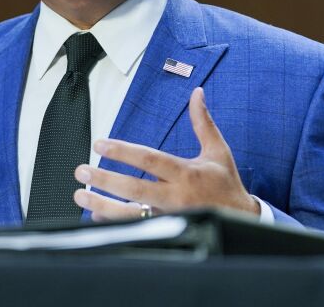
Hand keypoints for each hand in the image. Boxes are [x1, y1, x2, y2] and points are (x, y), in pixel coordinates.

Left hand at [73, 87, 259, 220]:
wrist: (242, 220)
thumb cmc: (225, 183)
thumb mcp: (217, 150)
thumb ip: (202, 122)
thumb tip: (197, 93)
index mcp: (186, 173)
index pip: (149, 160)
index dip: (123, 152)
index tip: (100, 145)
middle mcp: (176, 197)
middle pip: (134, 189)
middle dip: (104, 180)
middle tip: (81, 171)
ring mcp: (170, 217)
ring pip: (131, 214)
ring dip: (102, 205)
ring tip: (81, 194)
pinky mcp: (167, 230)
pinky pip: (136, 228)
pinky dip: (113, 223)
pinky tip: (95, 214)